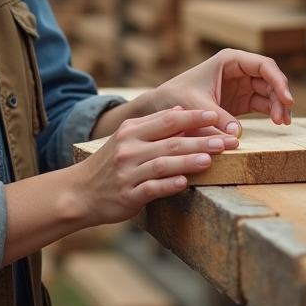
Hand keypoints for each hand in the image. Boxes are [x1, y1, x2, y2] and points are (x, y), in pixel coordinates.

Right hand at [74, 107, 238, 224]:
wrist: (80, 192)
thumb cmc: (109, 164)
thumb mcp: (126, 138)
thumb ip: (153, 124)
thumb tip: (180, 110)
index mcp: (130, 131)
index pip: (167, 120)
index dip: (193, 118)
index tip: (216, 117)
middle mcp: (128, 149)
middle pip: (170, 142)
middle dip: (200, 141)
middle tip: (226, 142)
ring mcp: (127, 172)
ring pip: (162, 164)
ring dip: (187, 162)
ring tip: (210, 160)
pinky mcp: (128, 195)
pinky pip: (151, 189)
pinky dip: (168, 186)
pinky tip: (184, 183)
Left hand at [150, 49, 293, 136]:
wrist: (163, 105)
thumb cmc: (177, 97)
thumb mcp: (196, 106)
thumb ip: (217, 118)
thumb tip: (238, 135)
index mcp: (230, 60)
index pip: (263, 65)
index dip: (278, 81)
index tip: (287, 99)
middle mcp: (239, 69)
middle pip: (270, 79)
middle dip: (280, 97)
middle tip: (284, 119)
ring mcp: (242, 85)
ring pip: (269, 93)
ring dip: (278, 106)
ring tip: (282, 123)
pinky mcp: (241, 100)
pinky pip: (263, 104)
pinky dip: (272, 112)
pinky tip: (278, 122)